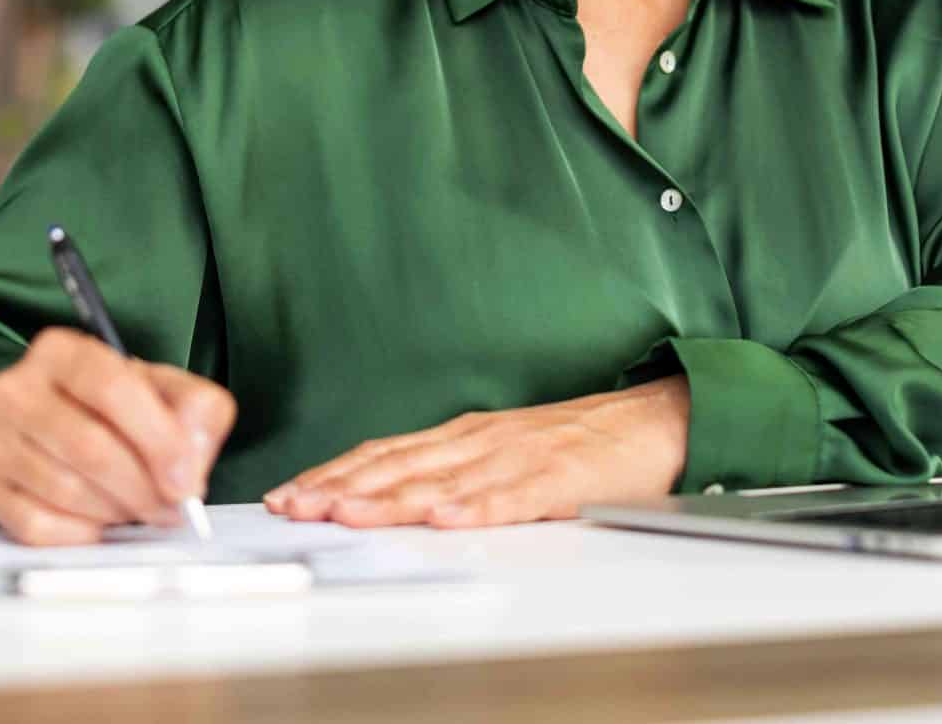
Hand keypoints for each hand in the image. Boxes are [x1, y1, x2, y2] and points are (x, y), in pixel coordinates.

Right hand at [0, 327, 236, 545]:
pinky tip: (100, 520)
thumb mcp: (170, 392)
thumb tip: (188, 458)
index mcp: (61, 351)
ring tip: (138, 507)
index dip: (156, 440)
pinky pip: (38, 525)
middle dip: (141, 487)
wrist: (77, 428)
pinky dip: (81, 533)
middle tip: (172, 509)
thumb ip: (198, 409)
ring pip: (65, 490)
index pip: (110, 388)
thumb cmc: (124, 410)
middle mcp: (15, 390)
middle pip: (87, 446)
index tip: (185, 481)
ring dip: (116, 510)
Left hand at [264, 376, 689, 528]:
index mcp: (462, 437)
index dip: (333, 475)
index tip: (289, 495)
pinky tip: (446, 521)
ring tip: (346, 514)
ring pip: (442, 482)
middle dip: (340, 488)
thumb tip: (388, 498)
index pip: (383, 455)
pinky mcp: (558, 479)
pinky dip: (475, 509)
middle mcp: (479, 442)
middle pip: (398, 467)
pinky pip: (511, 498)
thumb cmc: (574, 443)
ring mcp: (516, 458)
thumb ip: (449, 473)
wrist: (651, 421)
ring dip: (389, 500)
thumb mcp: (498, 451)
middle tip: (294, 507)